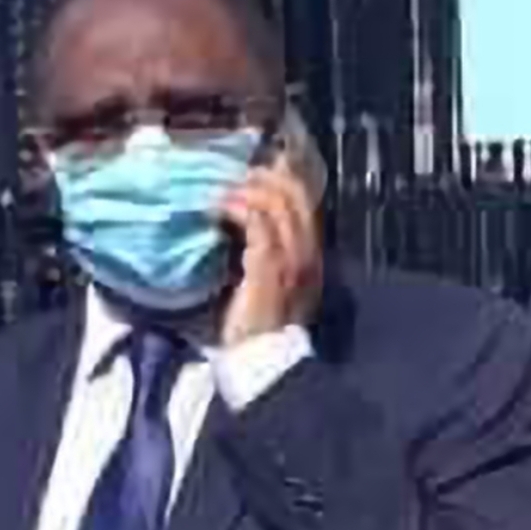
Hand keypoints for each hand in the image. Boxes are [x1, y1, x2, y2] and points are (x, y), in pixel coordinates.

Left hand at [217, 156, 322, 346]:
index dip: (283, 178)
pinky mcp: (268, 267)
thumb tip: (241, 218)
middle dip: (264, 176)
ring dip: (248, 190)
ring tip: (223, 193)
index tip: (256, 168)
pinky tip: (220, 209)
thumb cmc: (254, 324)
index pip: (306, 201)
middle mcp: (308, 253)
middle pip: (296, 194)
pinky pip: (258, 223)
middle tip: (235, 176)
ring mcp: (292, 259)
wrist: (259, 361)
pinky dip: (238, 208)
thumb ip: (263, 250)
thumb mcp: (266, 281)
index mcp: (310, 256)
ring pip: (278, 203)